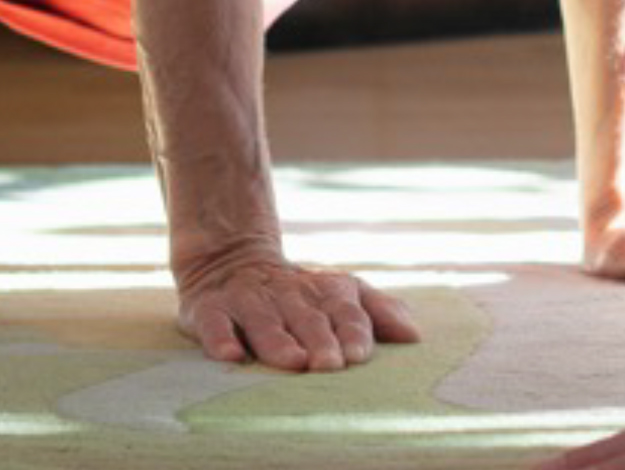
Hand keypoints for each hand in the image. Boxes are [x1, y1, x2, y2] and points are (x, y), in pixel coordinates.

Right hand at [172, 245, 420, 371]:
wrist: (230, 260)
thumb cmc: (300, 294)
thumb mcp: (342, 293)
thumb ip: (379, 312)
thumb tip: (414, 336)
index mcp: (324, 290)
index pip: (345, 310)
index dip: (352, 330)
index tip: (359, 355)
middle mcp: (288, 294)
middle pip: (307, 319)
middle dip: (320, 341)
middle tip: (330, 365)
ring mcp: (248, 300)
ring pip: (265, 322)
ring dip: (279, 342)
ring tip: (293, 362)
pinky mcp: (210, 309)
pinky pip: (214, 324)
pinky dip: (221, 339)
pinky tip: (231, 355)